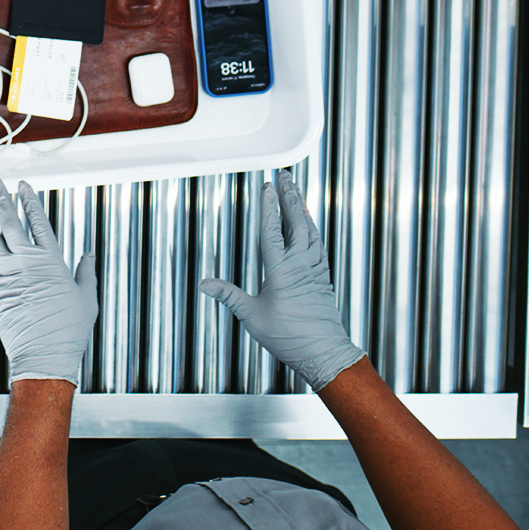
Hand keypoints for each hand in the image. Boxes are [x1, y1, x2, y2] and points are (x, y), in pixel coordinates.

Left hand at [0, 177, 97, 386]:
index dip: (29, 201)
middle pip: (11, 222)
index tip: (22, 185)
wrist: (46, 354)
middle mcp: (28, 263)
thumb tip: (88, 256)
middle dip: (1, 198)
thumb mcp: (87, 298)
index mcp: (52, 261)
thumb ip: (86, 273)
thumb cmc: (69, 330)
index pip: (38, 221)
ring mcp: (8, 276)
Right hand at [198, 169, 363, 390]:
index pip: (273, 230)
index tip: (267, 188)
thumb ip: (228, 295)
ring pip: (310, 230)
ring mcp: (315, 269)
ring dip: (302, 209)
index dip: (269, 207)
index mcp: (283, 271)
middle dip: (290, 197)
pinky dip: (311, 227)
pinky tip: (309, 226)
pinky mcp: (322, 276)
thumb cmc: (289, 336)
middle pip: (297, 222)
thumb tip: (205, 283)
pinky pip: (318, 243)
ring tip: (296, 193)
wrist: (324, 351)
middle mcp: (302, 264)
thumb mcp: (252, 316)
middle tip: (286, 177)